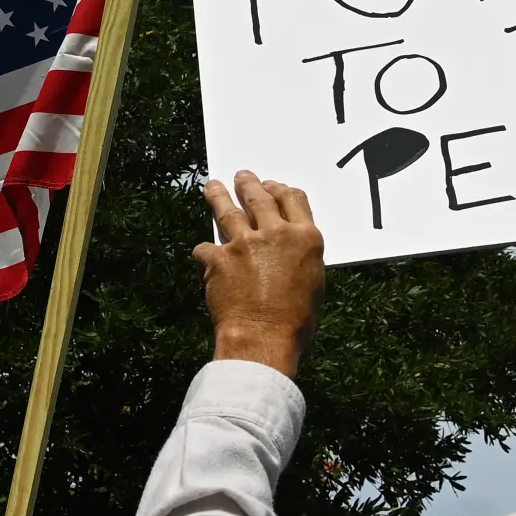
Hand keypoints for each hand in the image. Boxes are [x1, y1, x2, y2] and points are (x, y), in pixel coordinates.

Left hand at [194, 171, 325, 377]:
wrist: (263, 338)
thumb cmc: (294, 321)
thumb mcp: (313, 283)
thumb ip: (300, 257)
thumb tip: (288, 250)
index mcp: (305, 239)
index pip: (294, 200)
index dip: (281, 190)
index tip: (273, 187)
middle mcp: (275, 233)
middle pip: (260, 198)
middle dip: (249, 185)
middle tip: (243, 177)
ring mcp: (243, 243)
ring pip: (228, 210)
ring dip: (219, 196)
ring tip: (213, 187)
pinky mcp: (218, 258)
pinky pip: (206, 248)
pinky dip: (205, 252)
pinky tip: (203, 254)